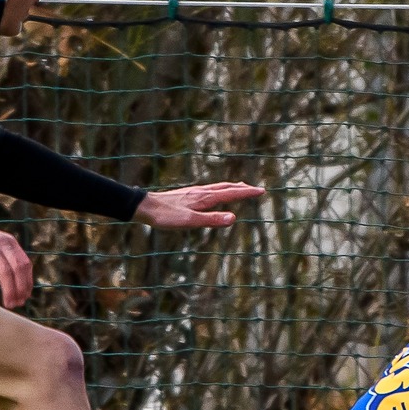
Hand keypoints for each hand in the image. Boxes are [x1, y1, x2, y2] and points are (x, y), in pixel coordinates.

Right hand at [0, 210, 32, 307]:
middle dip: (20, 289)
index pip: (25, 264)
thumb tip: (18, 282)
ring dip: (9, 291)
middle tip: (18, 304)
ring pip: (4, 272)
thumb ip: (6, 257)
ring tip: (8, 304)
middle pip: (17, 269)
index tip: (25, 296)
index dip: (27, 282)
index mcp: (9, 242)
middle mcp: (1, 243)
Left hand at [133, 182, 265, 230]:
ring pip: (218, 187)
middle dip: (243, 189)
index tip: (262, 191)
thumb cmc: (167, 216)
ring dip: (232, 187)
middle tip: (257, 189)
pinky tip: (214, 193)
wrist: (146, 207)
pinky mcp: (188, 194)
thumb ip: (212, 220)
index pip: (231, 194)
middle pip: (227, 188)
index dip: (247, 193)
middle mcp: (202, 192)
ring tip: (240, 188)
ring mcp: (195, 192)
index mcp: (205, 198)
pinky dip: (220, 190)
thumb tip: (234, 218)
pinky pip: (210, 190)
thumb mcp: (190, 222)